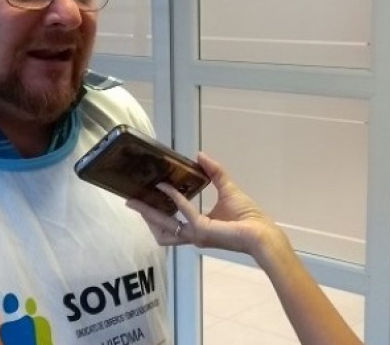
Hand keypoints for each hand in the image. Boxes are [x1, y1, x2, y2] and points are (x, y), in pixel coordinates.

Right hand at [126, 152, 277, 256]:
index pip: (172, 223)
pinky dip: (174, 197)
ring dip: (150, 212)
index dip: (157, 211)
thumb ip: (213, 172)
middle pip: (161, 227)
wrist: (260, 232)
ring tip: (136, 200)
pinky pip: (184, 210)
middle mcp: (193, 233)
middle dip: (145, 214)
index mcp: (198, 227)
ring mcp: (195, 234)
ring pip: (165, 224)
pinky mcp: (201, 230)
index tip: (147, 196)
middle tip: (129, 200)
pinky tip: (167, 186)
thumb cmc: (247, 216)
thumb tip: (199, 155)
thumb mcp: (226, 188)